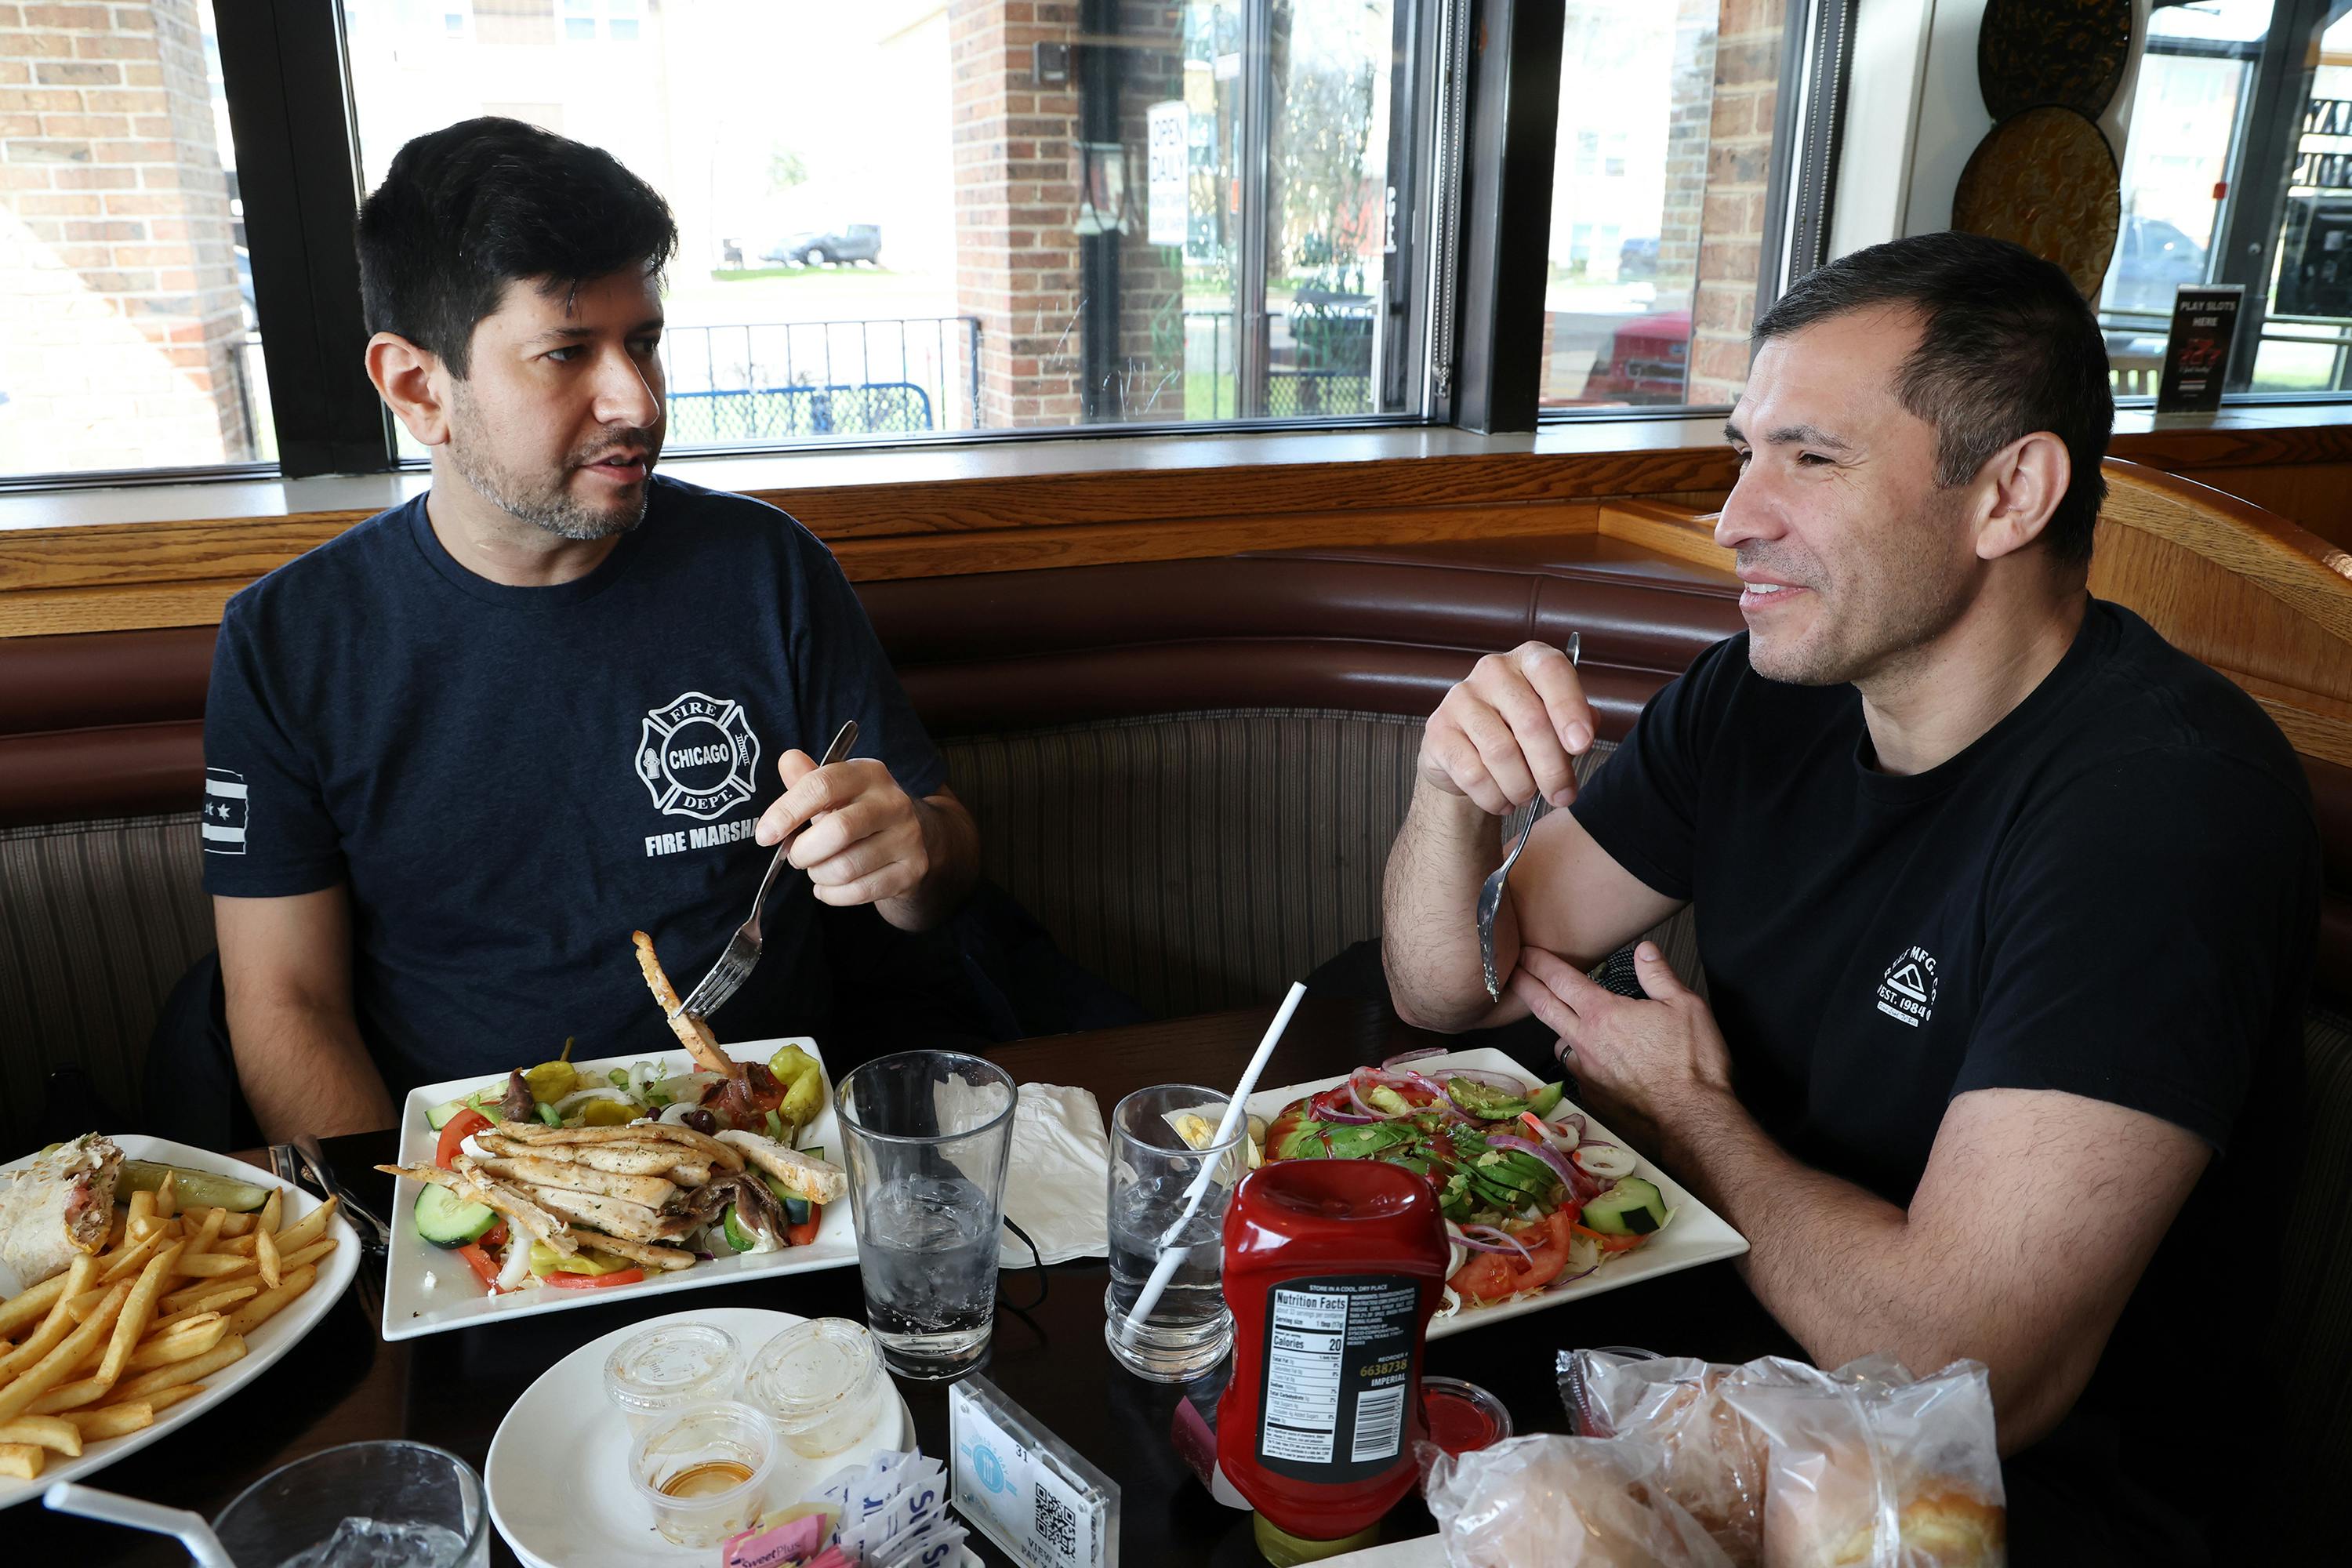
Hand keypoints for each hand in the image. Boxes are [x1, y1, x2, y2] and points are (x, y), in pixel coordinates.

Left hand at [754, 750, 929, 907]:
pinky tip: (829, 886)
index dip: (787, 812)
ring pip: (846, 867)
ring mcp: (907, 837)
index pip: (822, 786)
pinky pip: (860, 891)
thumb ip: (807, 779)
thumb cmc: (858, 811)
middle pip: (838, 830)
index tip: (765, 835)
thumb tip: (787, 761)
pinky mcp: (912, 869)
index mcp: (868, 773)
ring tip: (817, 869)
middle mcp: (893, 802)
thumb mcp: (834, 791)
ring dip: (818, 874)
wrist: (909, 838)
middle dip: (804, 851)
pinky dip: (833, 895)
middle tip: (796, 856)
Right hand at [1418, 641, 1594, 813]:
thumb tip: (1583, 736)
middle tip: (1563, 795)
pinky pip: (1472, 773)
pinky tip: (1502, 801)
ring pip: (1501, 753)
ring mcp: (1460, 698)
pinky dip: (1494, 797)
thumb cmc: (1520, 735)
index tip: (1582, 745)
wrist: (1468, 757)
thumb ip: (1577, 725)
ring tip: (1526, 797)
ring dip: (1521, 787)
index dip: (1569, 708)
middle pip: (1530, 721)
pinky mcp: (1438, 730)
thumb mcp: (1556, 724)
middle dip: (1552, 769)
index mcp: (1528, 660)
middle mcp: (1493, 670)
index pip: (1552, 670)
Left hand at [1509, 943, 1731, 1140]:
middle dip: (1525, 986)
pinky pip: (1576, 1072)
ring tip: (1556, 1019)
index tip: (1526, 953)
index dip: (1540, 963)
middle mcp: (1586, 1042)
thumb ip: (1658, 974)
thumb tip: (1644, 950)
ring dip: (1555, 1028)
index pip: (1561, 980)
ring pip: (1559, 1042)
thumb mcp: (1685, 1005)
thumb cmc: (1693, 1066)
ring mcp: (1585, 1073)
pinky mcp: (1592, 1098)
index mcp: (1604, 1014)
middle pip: (1543, 1008)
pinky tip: (1591, 1060)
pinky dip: (1579, 1060)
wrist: (1694, 1122)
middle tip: (1510, 973)